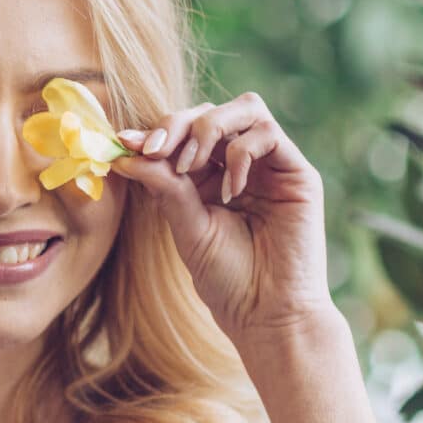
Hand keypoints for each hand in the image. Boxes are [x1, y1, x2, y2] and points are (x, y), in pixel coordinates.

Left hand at [113, 92, 336, 350]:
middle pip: (211, 112)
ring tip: (190, 166)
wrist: (265, 315)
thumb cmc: (227, 279)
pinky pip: (267, 133)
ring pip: (244, 108)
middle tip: (155, 151)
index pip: (185, 134)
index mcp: (210, 178)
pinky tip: (230, 191)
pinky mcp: (298, 173)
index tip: (124, 142)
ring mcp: (271, 166)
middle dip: (177, 125)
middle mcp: (241, 166)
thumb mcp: (185, 225)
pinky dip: (240, 153)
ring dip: (207, 129)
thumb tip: (125, 153)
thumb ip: (163, 186)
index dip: (156, 131)